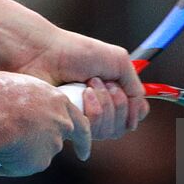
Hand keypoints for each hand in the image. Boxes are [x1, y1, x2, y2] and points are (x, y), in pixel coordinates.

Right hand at [0, 72, 90, 176]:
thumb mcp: (10, 85)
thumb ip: (21, 100)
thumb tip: (10, 108)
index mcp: (57, 99)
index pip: (78, 120)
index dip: (80, 135)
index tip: (83, 150)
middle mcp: (62, 123)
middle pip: (58, 138)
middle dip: (45, 144)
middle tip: (26, 146)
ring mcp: (53, 143)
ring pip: (39, 153)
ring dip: (23, 152)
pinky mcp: (40, 162)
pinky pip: (23, 166)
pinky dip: (11, 164)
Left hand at [14, 28, 148, 140]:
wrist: (43, 54)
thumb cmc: (75, 52)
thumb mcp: (118, 60)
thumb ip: (135, 86)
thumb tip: (140, 110)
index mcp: (109, 94)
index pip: (132, 117)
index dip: (134, 111)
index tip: (127, 95)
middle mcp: (96, 110)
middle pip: (122, 127)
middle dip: (118, 103)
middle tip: (102, 82)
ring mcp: (81, 120)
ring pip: (108, 131)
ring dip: (104, 103)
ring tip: (88, 84)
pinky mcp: (68, 127)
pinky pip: (92, 132)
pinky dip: (91, 109)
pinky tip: (79, 93)